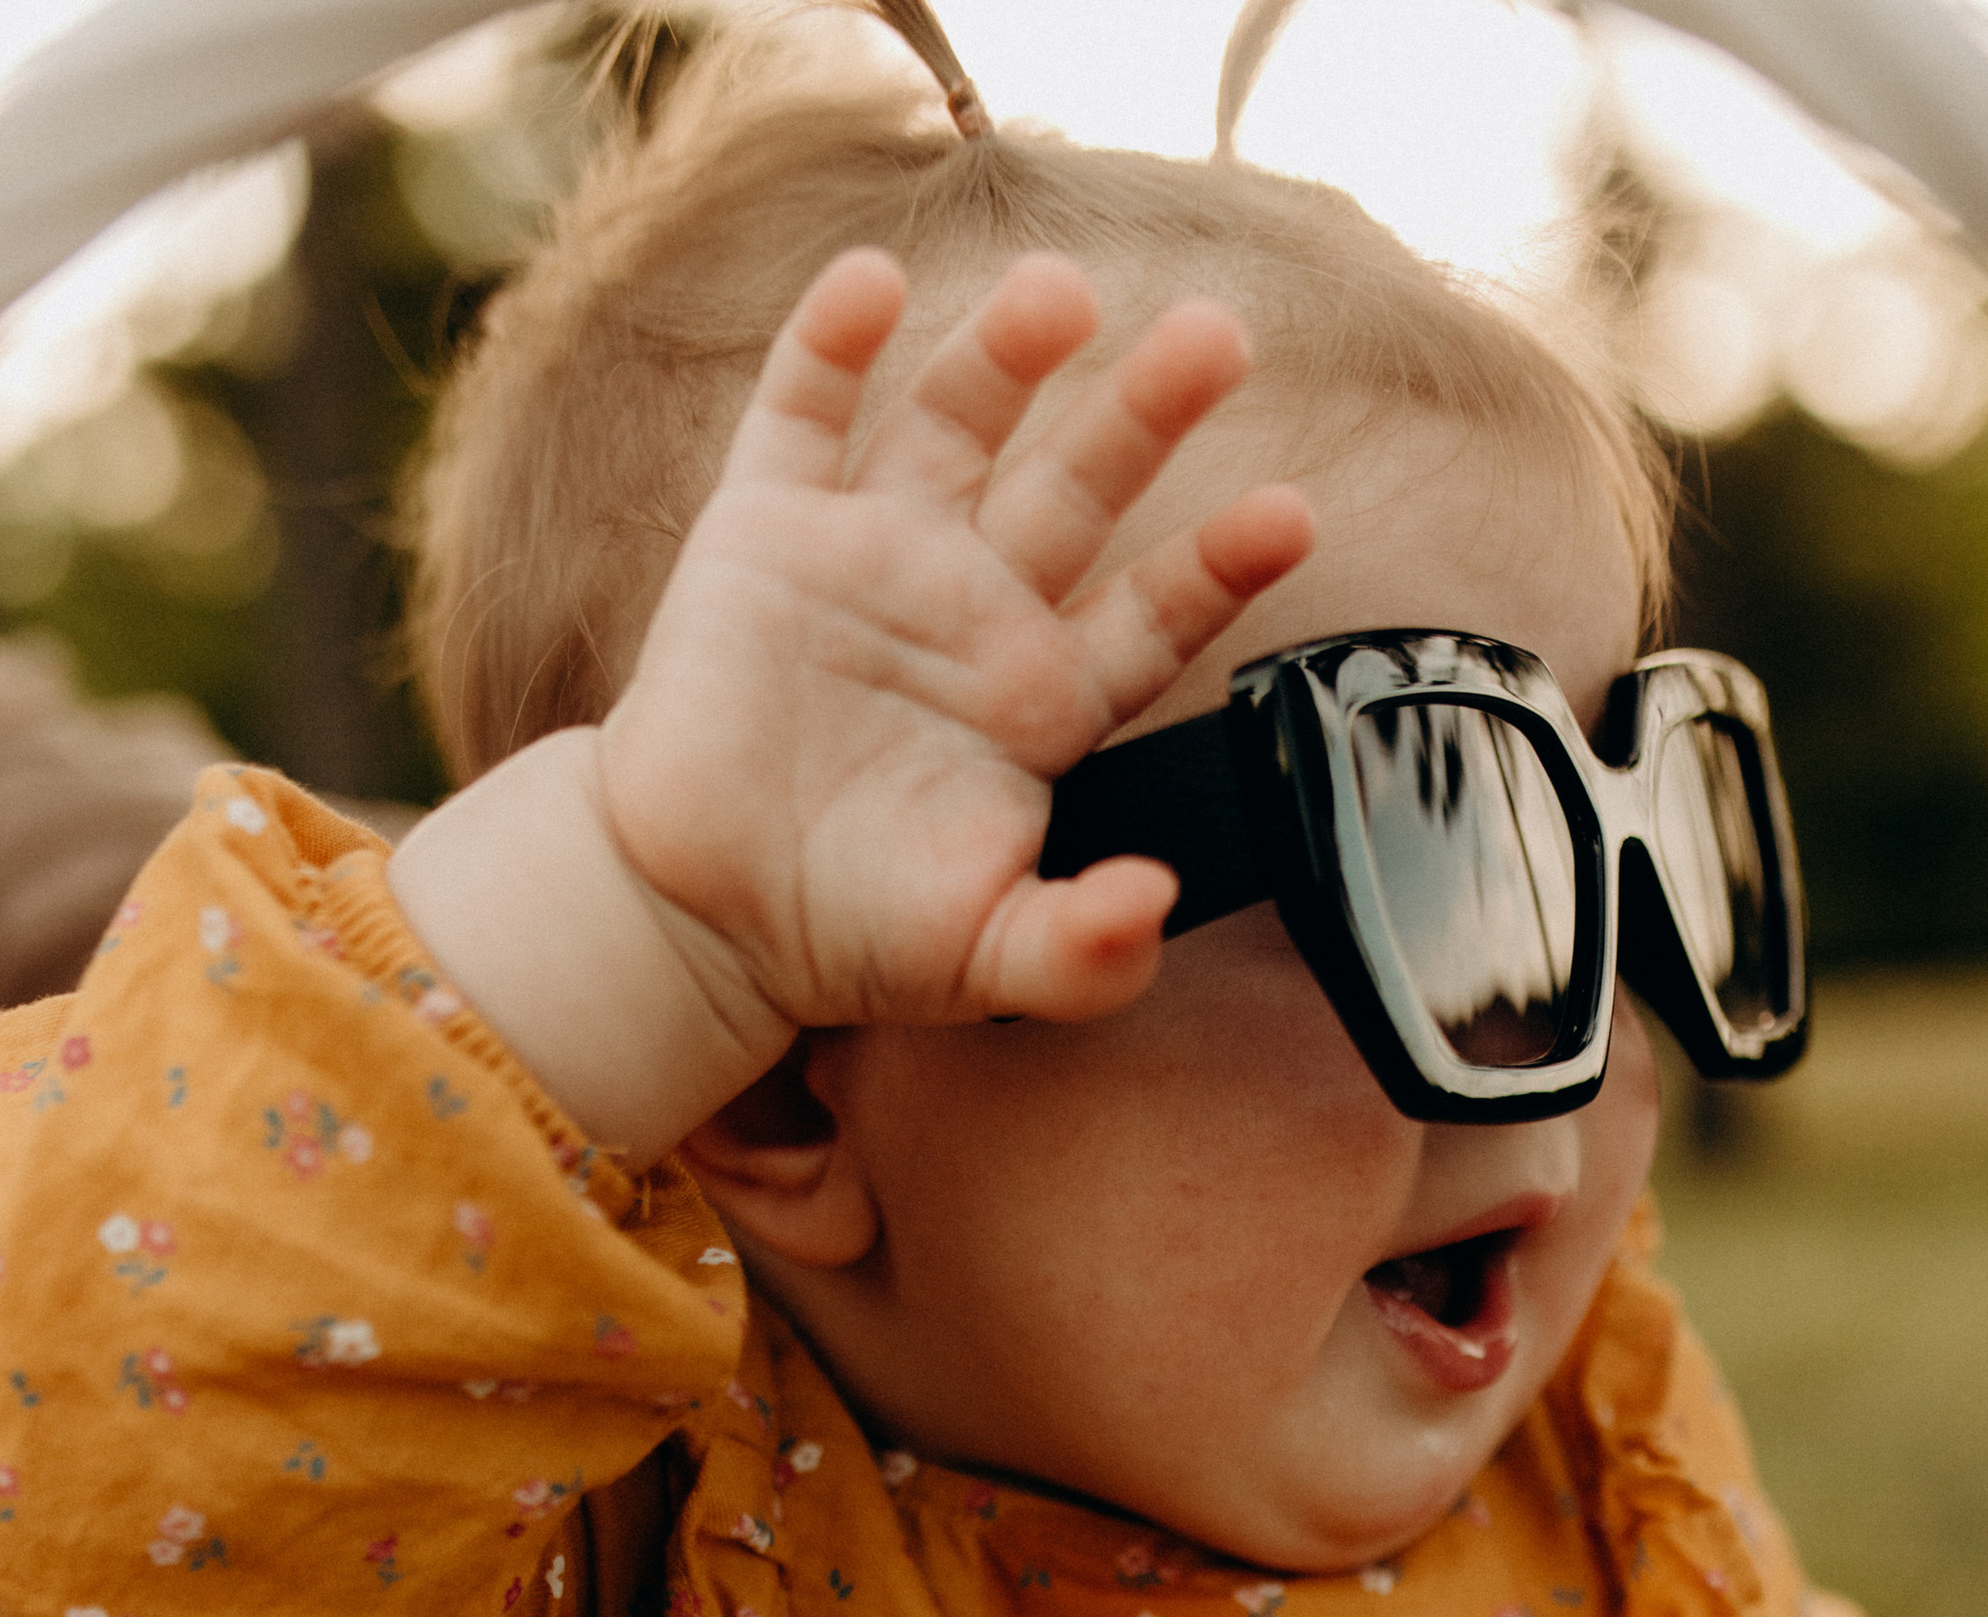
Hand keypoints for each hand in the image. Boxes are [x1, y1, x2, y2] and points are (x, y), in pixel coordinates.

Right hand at [389, 250, 1311, 1161]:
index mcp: (1042, 699)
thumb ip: (1083, 952)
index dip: (1218, 565)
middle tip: (1218, 337)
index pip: (1154, 615)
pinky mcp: (765, 530)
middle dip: (1146, 412)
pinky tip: (871, 282)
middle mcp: (973, 606)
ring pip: (958, 420)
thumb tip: (1156, 904)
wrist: (700, 916)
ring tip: (1063, 293)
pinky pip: (803, 413)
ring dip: (1008, 349)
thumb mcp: (987, 963)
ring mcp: (871, 554)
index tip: (1287, 514)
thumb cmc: (852, 936)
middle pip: (1081, 484)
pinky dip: (830, 342)